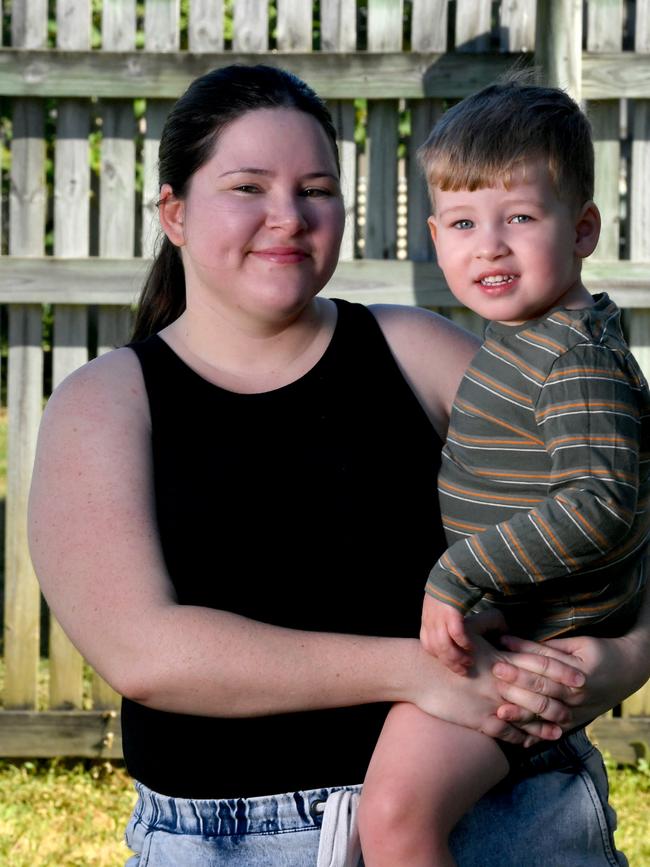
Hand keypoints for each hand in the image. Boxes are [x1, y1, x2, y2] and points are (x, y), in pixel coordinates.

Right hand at [408, 631, 565, 746]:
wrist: (419, 673)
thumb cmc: (443, 650)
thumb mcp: (467, 631)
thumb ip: (489, 624)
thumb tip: (504, 619)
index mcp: (501, 659)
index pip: (539, 665)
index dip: (562, 672)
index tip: (581, 677)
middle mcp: (501, 682)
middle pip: (540, 694)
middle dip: (561, 701)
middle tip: (577, 706)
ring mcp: (492, 703)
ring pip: (527, 717)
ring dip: (546, 725)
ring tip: (561, 730)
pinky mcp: (480, 721)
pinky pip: (507, 734)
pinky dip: (521, 739)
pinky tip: (531, 743)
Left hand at [420, 593, 472, 674]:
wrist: (453, 572)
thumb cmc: (448, 591)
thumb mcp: (437, 607)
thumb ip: (440, 621)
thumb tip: (450, 636)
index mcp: (426, 620)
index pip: (427, 646)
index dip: (438, 657)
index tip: (450, 663)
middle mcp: (430, 621)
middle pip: (436, 650)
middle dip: (450, 663)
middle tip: (463, 670)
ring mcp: (440, 617)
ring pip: (444, 646)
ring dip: (457, 657)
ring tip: (469, 662)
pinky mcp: (452, 613)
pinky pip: (456, 634)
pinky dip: (464, 643)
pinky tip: (471, 647)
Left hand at [493, 629, 647, 731]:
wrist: (629, 672)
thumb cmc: (601, 652)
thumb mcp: (579, 644)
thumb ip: (548, 646)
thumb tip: (512, 640)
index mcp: (578, 672)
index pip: (545, 665)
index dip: (522, 658)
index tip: (501, 652)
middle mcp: (577, 695)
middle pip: (543, 689)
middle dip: (516, 683)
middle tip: (494, 675)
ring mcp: (576, 712)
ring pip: (545, 715)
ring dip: (522, 714)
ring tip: (500, 713)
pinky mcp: (574, 723)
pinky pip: (552, 732)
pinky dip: (536, 737)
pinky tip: (518, 740)